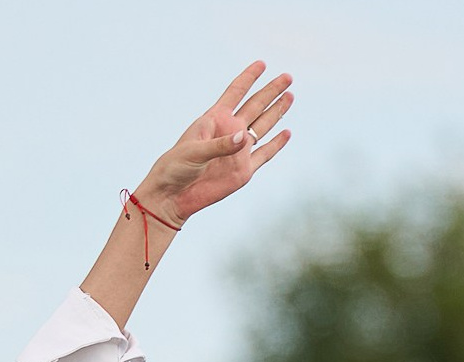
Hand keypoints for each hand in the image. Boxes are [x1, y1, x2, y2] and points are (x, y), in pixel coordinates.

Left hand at [138, 60, 292, 224]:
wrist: (173, 195)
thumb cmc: (176, 167)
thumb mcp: (194, 152)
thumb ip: (220, 145)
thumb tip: (245, 137)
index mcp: (215, 120)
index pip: (235, 93)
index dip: (248, 78)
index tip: (262, 64)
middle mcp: (230, 131)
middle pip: (255, 106)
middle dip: (271, 91)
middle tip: (288, 77)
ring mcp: (238, 151)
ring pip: (263, 126)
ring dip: (276, 112)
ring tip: (290, 96)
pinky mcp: (243, 170)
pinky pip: (265, 154)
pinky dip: (277, 144)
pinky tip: (286, 132)